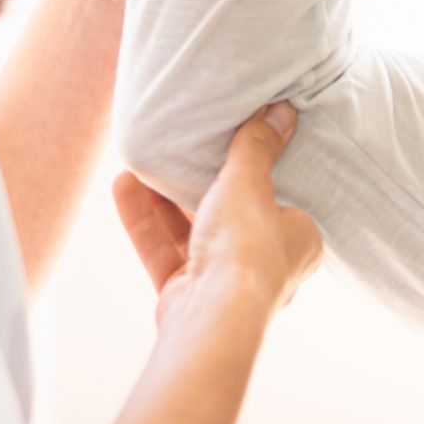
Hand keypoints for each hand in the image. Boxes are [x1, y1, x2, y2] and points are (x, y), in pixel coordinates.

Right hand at [114, 103, 322, 323]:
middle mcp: (266, 264)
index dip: (257, 173)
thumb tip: (283, 108)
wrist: (213, 314)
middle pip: (230, 216)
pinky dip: (144, 220)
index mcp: (299, 241)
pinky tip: (123, 185)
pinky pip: (163, 251)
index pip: (280, 200)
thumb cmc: (247, 247)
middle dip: (199, 185)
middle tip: (180, 149)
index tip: (231, 147)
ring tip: (142, 162)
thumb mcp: (250, 183)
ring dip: (163, 199)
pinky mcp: (186, 294)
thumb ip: (258, 146)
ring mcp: (223, 282)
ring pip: (191, 233)